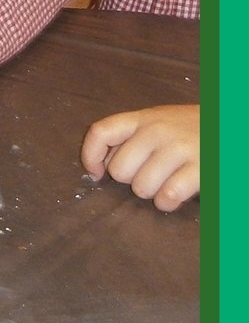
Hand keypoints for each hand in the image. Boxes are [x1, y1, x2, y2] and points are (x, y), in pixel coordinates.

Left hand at [81, 104, 198, 211]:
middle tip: (150, 175)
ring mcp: (180, 148)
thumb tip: (101, 164)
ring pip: (142, 188)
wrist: (232, 126)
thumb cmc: (191, 130)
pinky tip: (175, 196)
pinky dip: (168, 203)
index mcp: (143, 118)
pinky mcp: (200, 168)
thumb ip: (131, 137)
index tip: (96, 174)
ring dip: (152, 194)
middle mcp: (158, 131)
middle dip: (131, 180)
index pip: (100, 132)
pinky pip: (167, 197)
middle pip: (119, 170)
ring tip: (166, 184)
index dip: (90, 156)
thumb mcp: (159, 123)